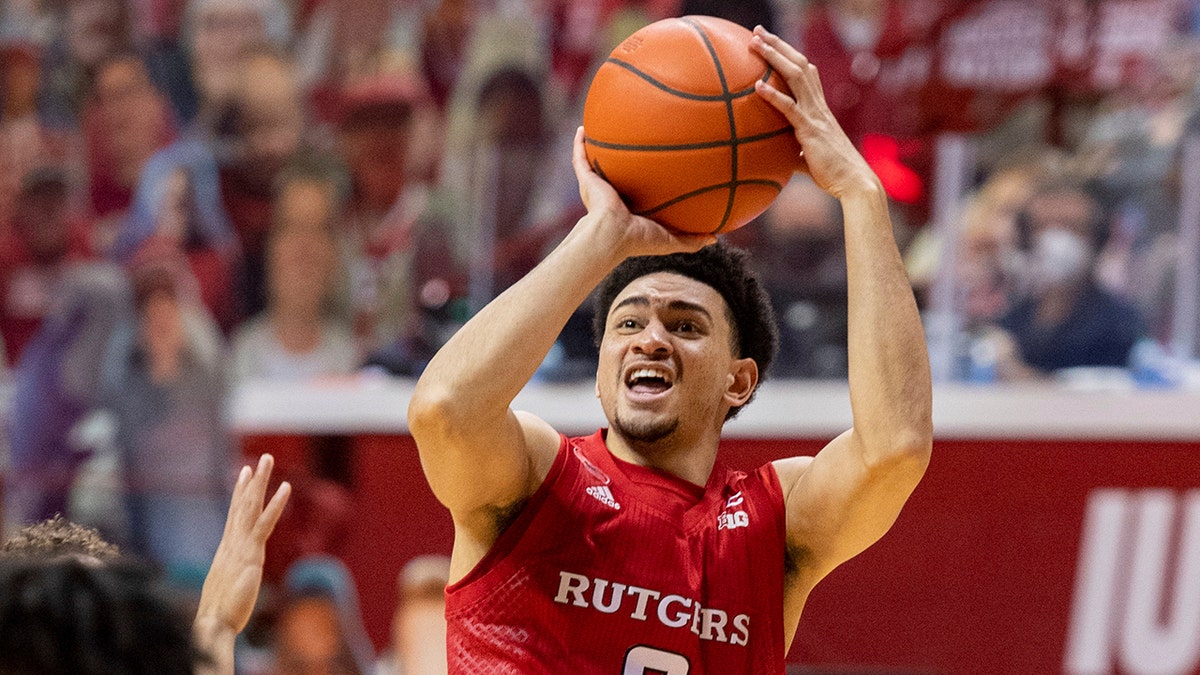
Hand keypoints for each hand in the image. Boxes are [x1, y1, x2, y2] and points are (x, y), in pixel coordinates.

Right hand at [193, 454, 290, 670]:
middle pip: (243, 504)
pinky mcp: (251, 554)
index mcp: (229, 548)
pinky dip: (275, 505)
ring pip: (251, 507)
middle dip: (254, 481)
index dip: (241, 493)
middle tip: (263, 458)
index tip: (245, 473)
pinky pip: (264, 523)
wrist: (214, 623)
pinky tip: (285, 488)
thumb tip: (243, 571)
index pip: (236, 514)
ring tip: (267, 460)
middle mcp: (234, 542)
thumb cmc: (222, 611)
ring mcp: (241, 546)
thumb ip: (237, 576)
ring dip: (260, 483)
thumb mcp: (230, 588)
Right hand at [571, 126, 715, 257]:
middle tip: (634, 140)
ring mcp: (597, 188)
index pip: (639, 192)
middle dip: (623, 160)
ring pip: (596, 163)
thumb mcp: (671, 240)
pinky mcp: (586, 181)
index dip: (645, 179)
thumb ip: (691, 239)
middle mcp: (613, 196)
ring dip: (597, 148)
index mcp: (630, 208)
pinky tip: (582, 128)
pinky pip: (580, 158)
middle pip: (618, 173)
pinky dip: (579, 144)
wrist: (612, 235)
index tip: (658, 164)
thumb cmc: (639, 240)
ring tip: (603, 128)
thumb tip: (716, 238)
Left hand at [749, 26, 879, 199]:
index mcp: (819, 108)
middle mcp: (818, 105)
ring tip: (754, 43)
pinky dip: (773, 96)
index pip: (804, 73)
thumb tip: (779, 160)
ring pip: (795, 77)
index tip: (771, 42)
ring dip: (774, 57)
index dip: (788, 55)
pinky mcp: (810, 130)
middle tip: (757, 31)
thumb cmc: (833, 174)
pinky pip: (790, 108)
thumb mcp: (809, 159)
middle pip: (798, 65)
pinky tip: (756, 86)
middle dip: (778, 45)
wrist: (854, 183)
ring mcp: (815, 115)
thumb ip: (795, 153)